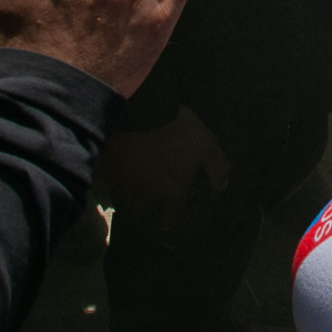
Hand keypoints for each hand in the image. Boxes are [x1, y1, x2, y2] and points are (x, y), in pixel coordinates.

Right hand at [96, 105, 230, 233]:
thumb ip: (216, 167)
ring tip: (130, 191)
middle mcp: (146, 192)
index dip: (170, 219)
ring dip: (128, 197)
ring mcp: (124, 181)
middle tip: (146, 207)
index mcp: (171, 190)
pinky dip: (114, 178)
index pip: (171, 216)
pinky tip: (116, 171)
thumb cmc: (177, 130)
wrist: (140, 111)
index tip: (167, 221)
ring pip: (123, 198)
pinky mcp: (107, 167)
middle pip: (141, 213)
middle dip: (145, 212)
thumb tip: (223, 186)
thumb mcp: (206, 145)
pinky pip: (110, 179)